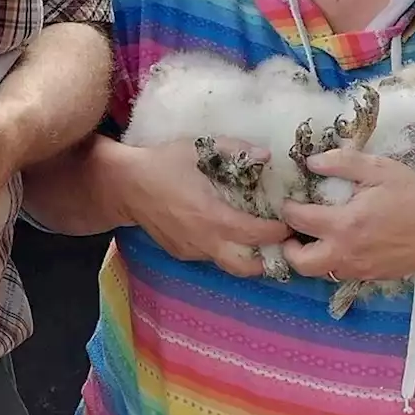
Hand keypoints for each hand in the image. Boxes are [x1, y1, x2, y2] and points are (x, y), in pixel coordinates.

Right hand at [111, 138, 291, 276]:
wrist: (124, 183)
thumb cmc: (164, 162)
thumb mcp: (199, 147)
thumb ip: (235, 150)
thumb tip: (266, 157)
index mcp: (212, 216)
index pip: (256, 234)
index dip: (278, 231)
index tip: (289, 222)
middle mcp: (204, 240)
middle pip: (248, 267)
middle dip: (269, 258)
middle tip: (279, 240)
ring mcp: (191, 250)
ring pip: (228, 264)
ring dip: (247, 255)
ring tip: (256, 237)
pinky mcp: (180, 252)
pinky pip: (209, 256)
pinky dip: (223, 249)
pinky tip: (223, 230)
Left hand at [280, 149, 414, 281]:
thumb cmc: (414, 197)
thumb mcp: (379, 169)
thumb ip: (341, 162)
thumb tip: (310, 162)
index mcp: (345, 224)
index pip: (299, 220)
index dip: (287, 208)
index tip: (288, 198)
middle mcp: (347, 252)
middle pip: (300, 263)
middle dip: (288, 247)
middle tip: (291, 229)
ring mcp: (359, 269)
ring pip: (320, 272)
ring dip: (309, 257)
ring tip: (312, 236)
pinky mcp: (371, 277)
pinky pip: (340, 274)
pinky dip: (330, 261)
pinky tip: (337, 242)